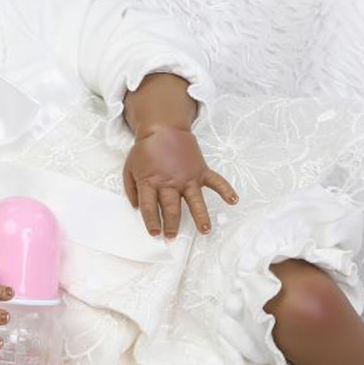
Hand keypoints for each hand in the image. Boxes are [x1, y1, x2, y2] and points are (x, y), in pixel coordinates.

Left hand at [122, 126, 238, 238]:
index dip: (151, 221)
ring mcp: (187, 177)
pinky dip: (226, 190)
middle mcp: (170, 182)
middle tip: (172, 236)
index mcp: (150, 182)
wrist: (163, 128)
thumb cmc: (146, 150)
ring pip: (195, 200)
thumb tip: (136, 207)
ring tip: (205, 230)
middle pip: (171, 208)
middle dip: (171, 225)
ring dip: (201, 216)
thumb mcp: (129, 168)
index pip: (149, 207)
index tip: (154, 233)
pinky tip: (233, 200)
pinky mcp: (200, 170)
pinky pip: (215, 181)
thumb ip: (132, 189)